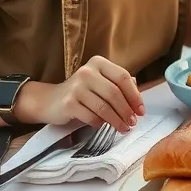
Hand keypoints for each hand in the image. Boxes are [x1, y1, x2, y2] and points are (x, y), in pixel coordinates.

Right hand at [22, 56, 145, 132]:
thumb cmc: (81, 92)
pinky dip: (100, 123)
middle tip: (133, 122)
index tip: (141, 110)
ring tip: (124, 127)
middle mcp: (87, 72)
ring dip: (117, 120)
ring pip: (104, 107)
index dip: (134, 95)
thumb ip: (118, 85)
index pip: (122, 77)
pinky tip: (104, 126)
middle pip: (114, 93)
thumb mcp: (100, 82)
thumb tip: (138, 99)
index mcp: (98, 63)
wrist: (49, 101)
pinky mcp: (68, 103)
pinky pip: (91, 116)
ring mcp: (76, 87)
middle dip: (127, 110)